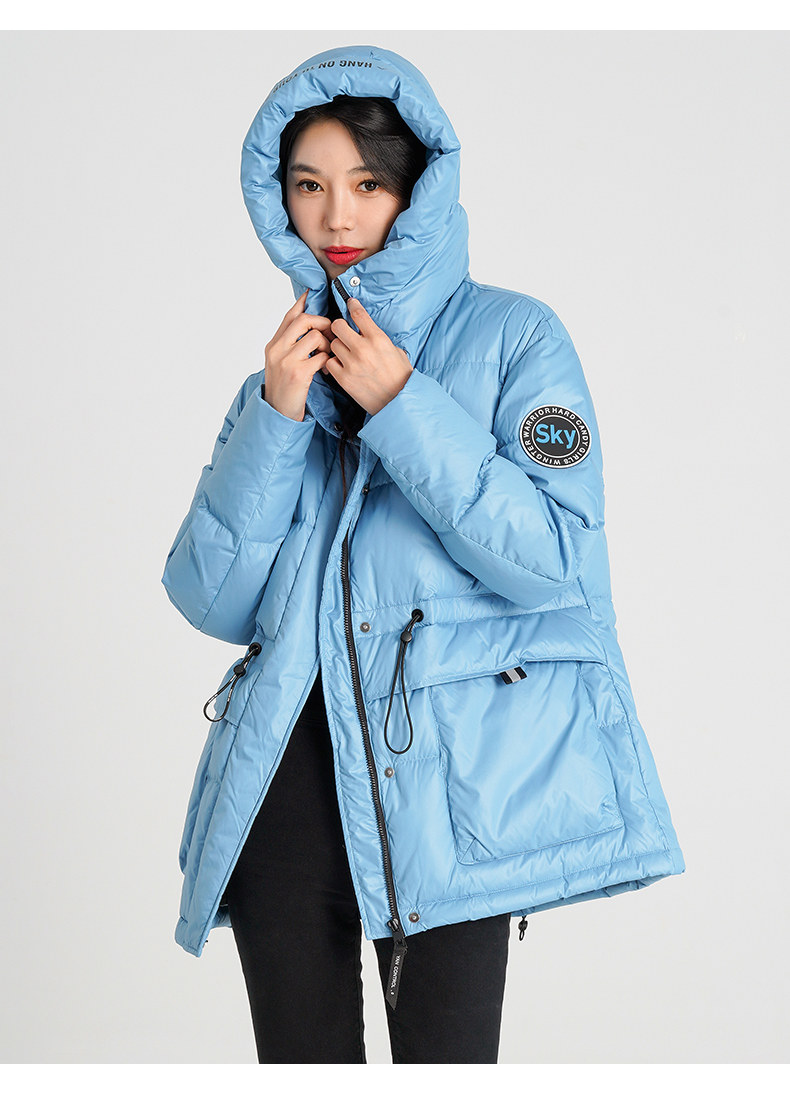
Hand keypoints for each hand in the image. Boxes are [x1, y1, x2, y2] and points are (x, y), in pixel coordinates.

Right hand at [263, 290, 332, 420]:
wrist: (277, 413)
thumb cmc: (284, 389)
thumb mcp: (281, 364)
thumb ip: (291, 346)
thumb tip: (308, 329)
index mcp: (273, 345)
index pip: (290, 316)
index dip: (303, 303)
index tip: (312, 295)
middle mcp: (277, 349)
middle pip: (304, 320)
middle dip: (323, 323)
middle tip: (330, 334)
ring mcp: (287, 361)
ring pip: (315, 337)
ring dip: (327, 345)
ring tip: (327, 356)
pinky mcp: (298, 374)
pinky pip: (321, 357)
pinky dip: (328, 361)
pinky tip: (327, 369)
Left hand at [325, 297, 412, 415]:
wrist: (398, 403)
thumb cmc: (400, 379)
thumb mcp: (397, 352)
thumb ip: (380, 339)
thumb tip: (368, 331)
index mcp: (378, 339)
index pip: (358, 313)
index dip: (352, 305)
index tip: (349, 304)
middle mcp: (363, 348)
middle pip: (337, 325)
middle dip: (339, 327)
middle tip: (343, 333)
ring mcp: (351, 364)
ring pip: (332, 344)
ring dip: (337, 347)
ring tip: (345, 353)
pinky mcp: (344, 378)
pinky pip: (330, 362)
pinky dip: (334, 363)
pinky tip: (342, 366)